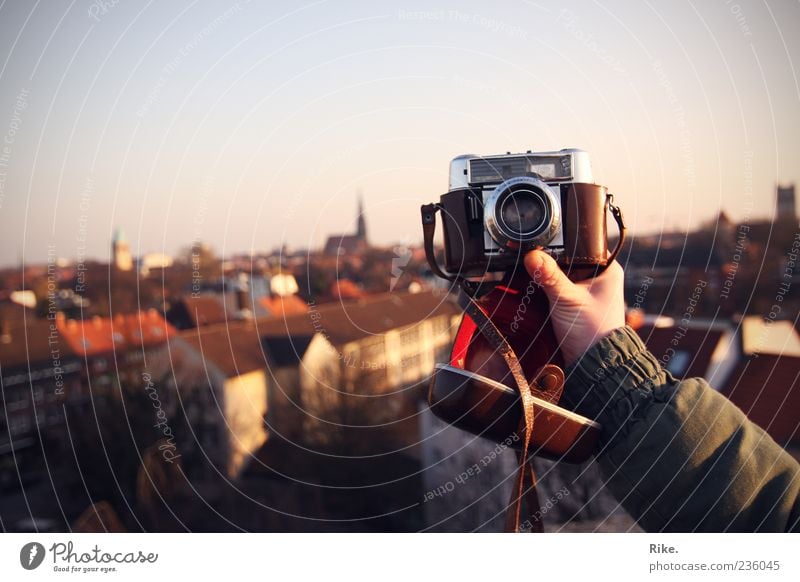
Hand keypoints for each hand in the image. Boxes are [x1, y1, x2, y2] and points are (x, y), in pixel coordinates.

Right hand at [523, 250, 624, 365]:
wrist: (593, 363)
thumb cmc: (592, 331)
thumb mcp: (567, 299)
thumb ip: (549, 276)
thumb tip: (532, 255)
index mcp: (607, 268)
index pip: (582, 244)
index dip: (562, 242)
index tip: (541, 241)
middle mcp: (598, 276)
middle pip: (568, 258)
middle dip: (550, 260)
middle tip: (530, 258)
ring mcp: (585, 290)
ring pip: (560, 273)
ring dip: (546, 275)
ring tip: (529, 272)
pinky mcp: (574, 302)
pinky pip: (556, 287)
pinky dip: (545, 287)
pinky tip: (533, 286)